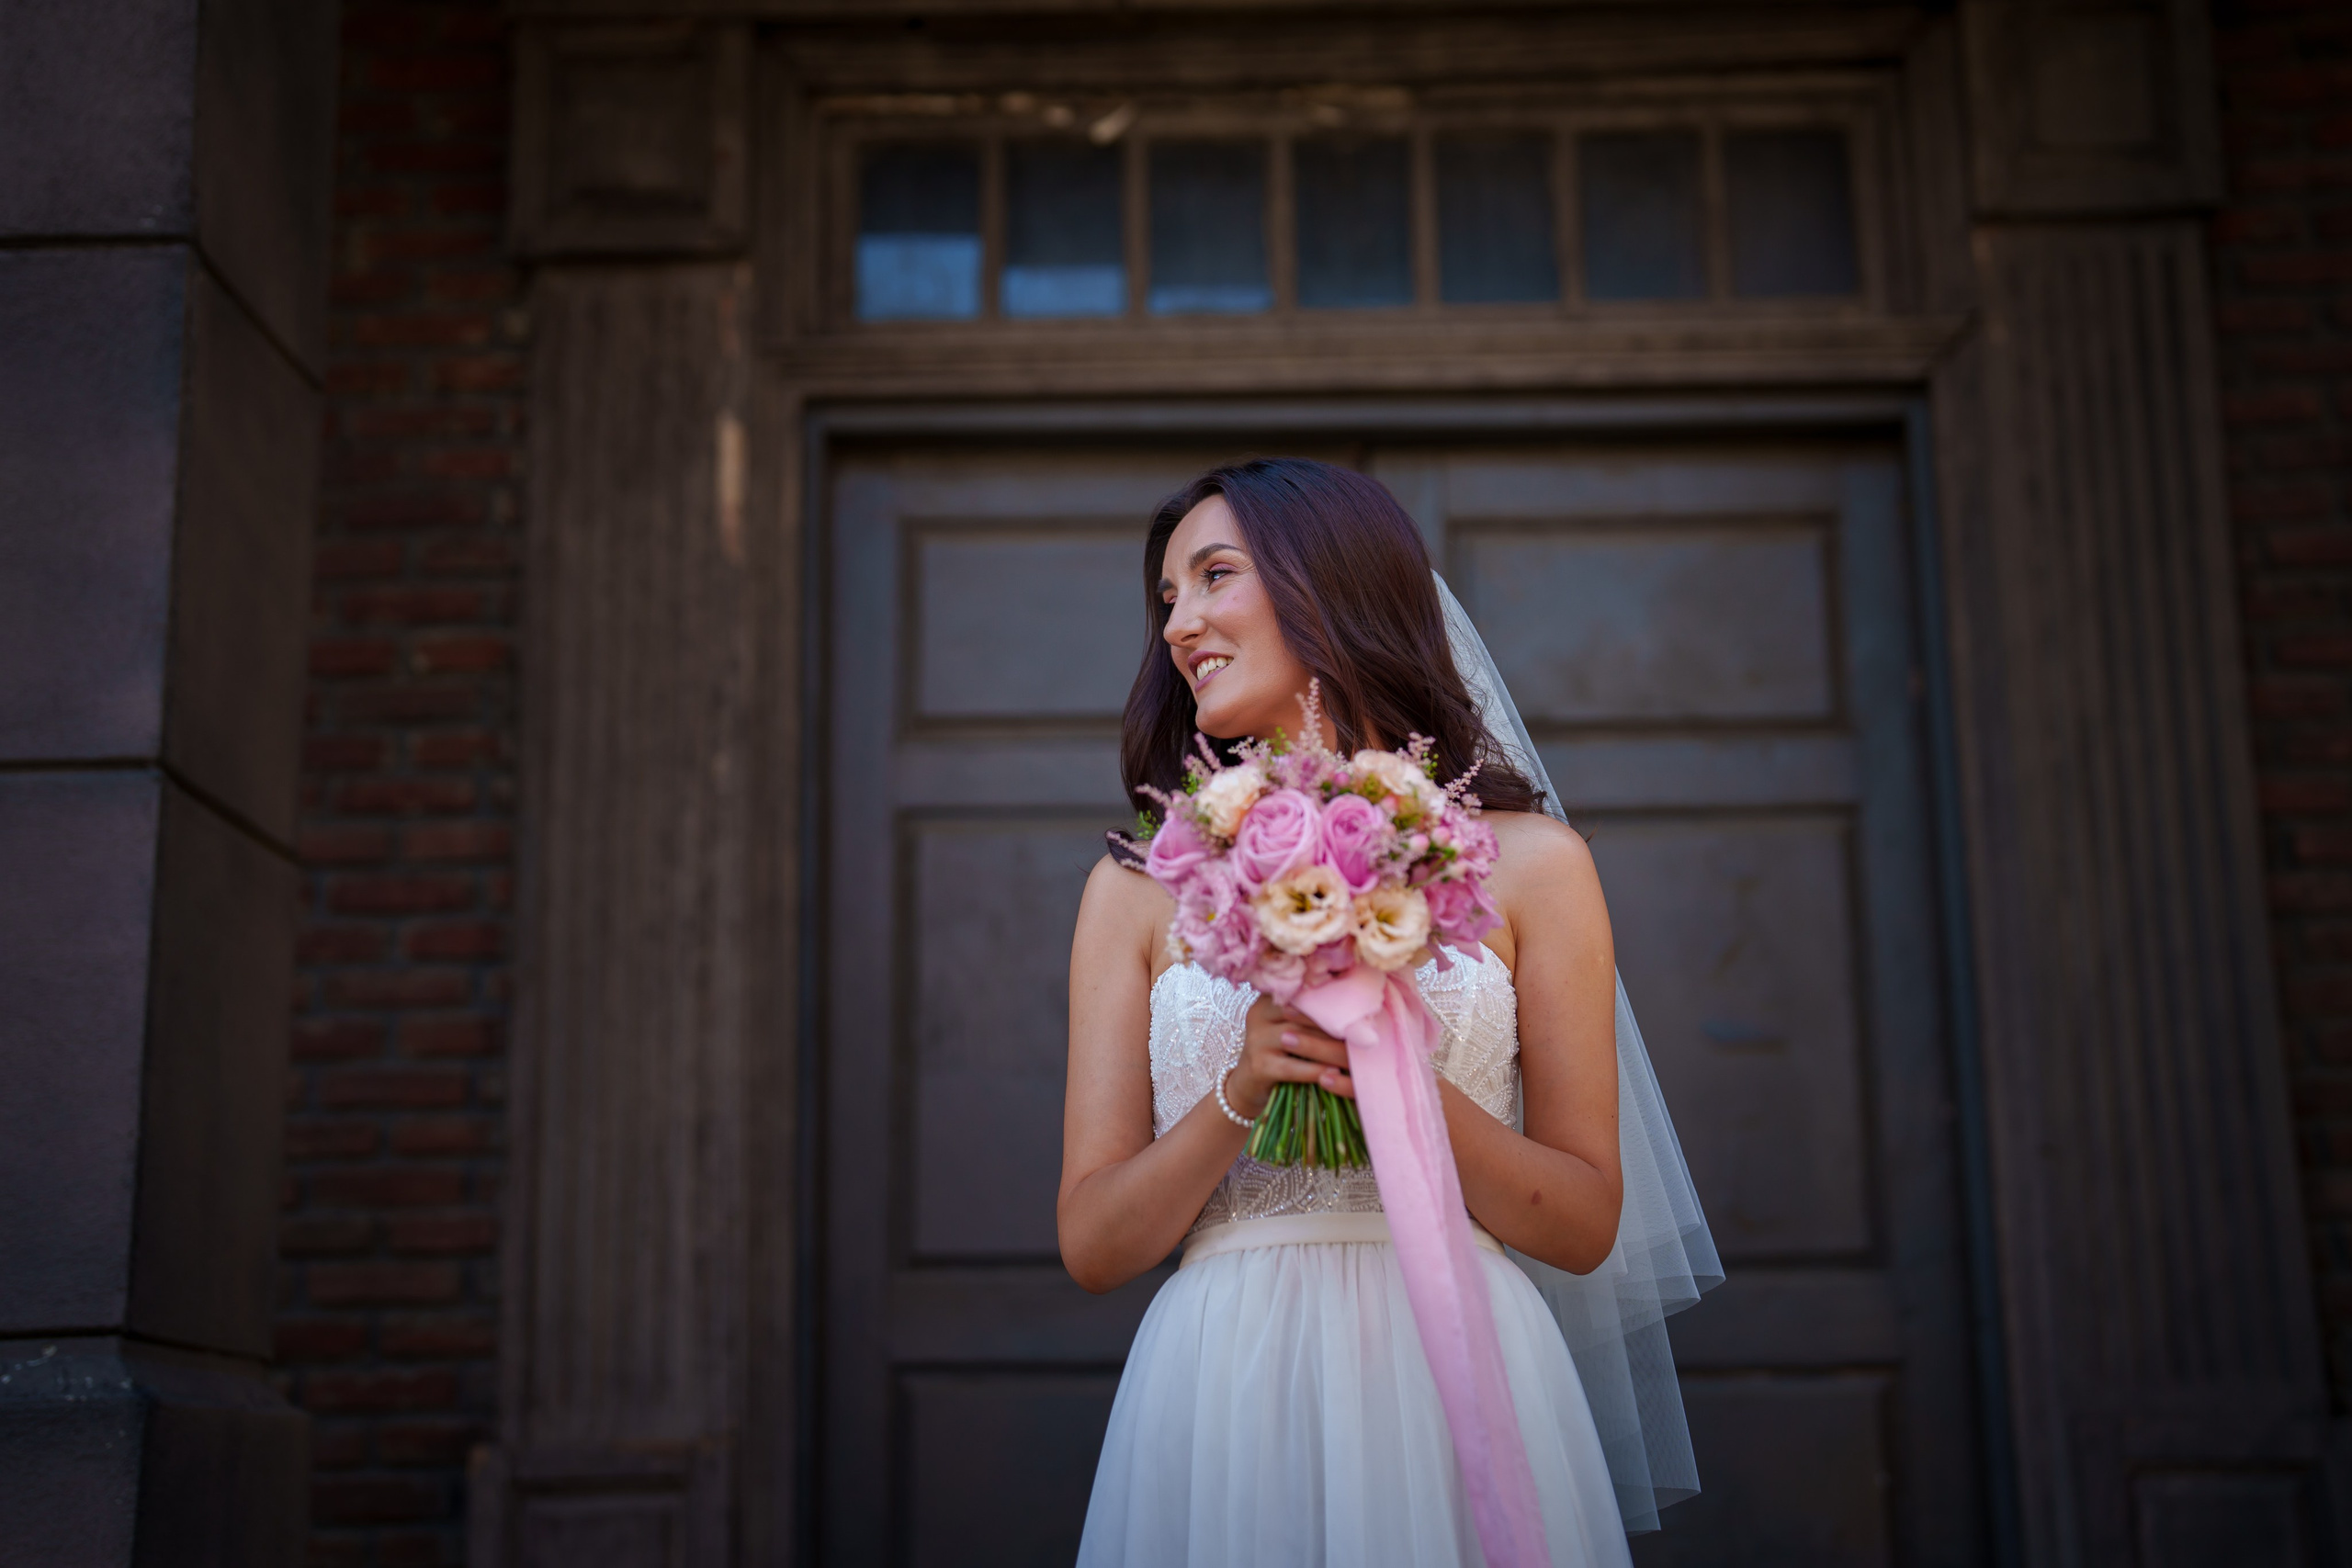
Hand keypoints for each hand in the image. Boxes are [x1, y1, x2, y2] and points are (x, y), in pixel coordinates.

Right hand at [1224, 997, 1353, 1118]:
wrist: (1250, 1085)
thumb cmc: (1282, 1053)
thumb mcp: (1294, 1028)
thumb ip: (1314, 1015)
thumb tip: (1358, 1007)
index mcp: (1270, 999)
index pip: (1303, 994)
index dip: (1332, 1001)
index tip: (1361, 1008)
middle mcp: (1259, 1014)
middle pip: (1303, 1016)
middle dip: (1335, 1026)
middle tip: (1364, 1032)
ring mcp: (1256, 1040)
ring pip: (1300, 1040)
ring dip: (1330, 1049)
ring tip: (1355, 1055)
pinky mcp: (1258, 1066)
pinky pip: (1292, 1067)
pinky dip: (1315, 1070)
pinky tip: (1334, 1074)